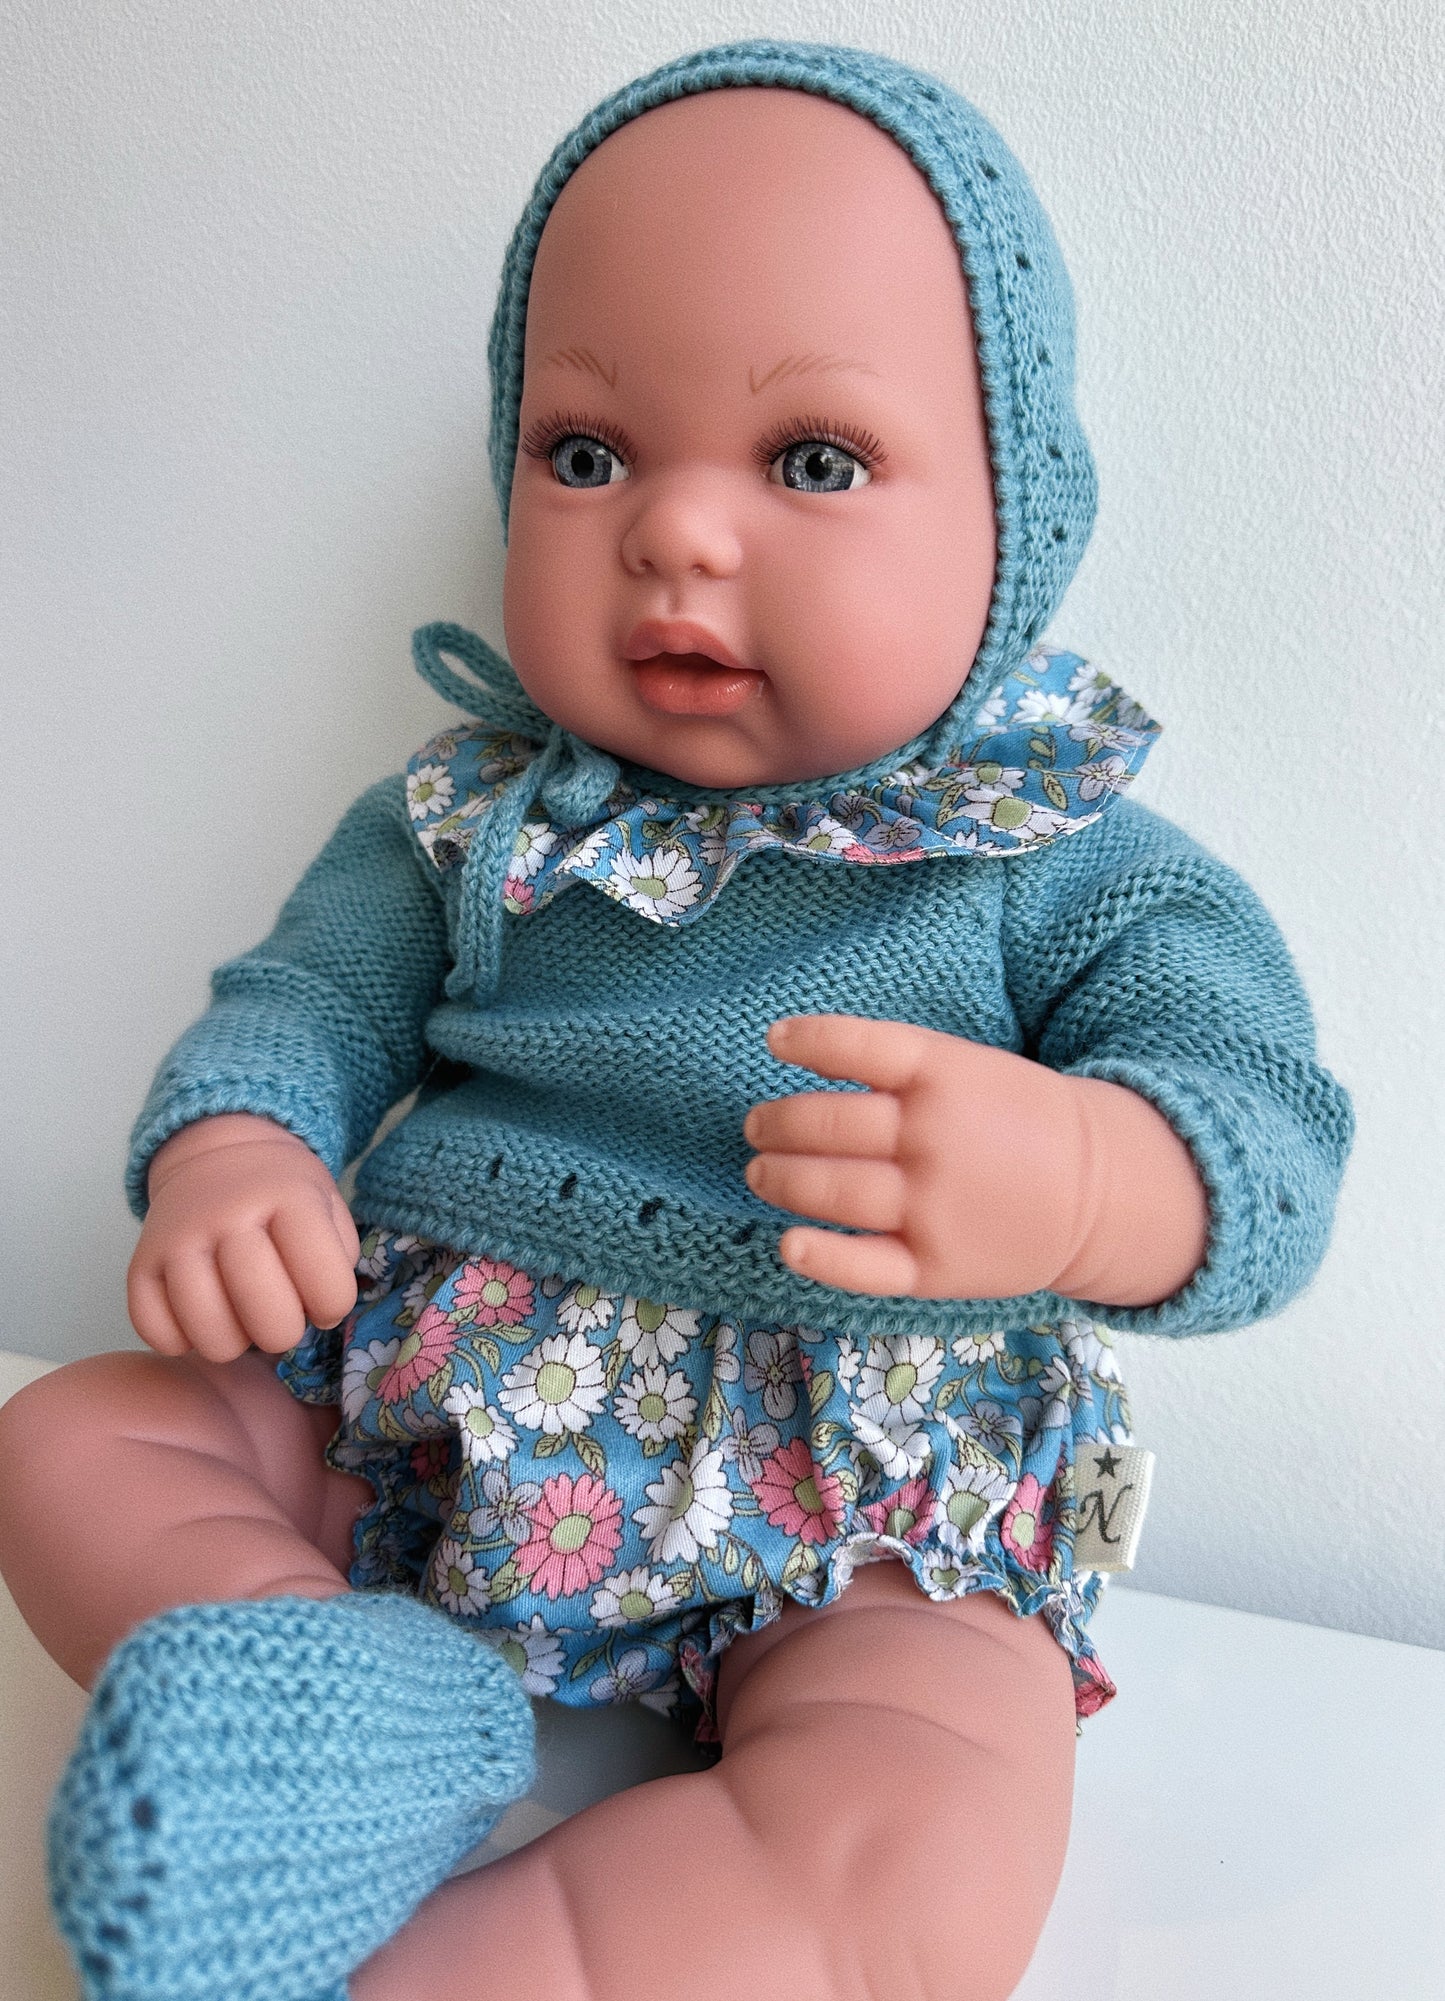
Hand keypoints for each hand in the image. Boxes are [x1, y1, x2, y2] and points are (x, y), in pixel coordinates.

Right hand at [127, 1115, 360, 1361]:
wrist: (217, 1159)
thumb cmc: (283, 1198)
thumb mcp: (328, 1208)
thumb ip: (338, 1259)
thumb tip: (319, 1314)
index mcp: (288, 1196)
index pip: (328, 1287)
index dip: (333, 1306)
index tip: (324, 1298)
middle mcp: (228, 1214)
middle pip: (270, 1319)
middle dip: (285, 1333)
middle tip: (281, 1314)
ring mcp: (177, 1240)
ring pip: (212, 1337)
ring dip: (235, 1343)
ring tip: (242, 1319)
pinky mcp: (138, 1266)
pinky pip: (159, 1336)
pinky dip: (183, 1342)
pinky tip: (201, 1318)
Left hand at [743, 1015, 1206, 1303]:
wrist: (1098, 1192)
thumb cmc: (1017, 1123)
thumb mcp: (970, 1068)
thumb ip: (898, 1068)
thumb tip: (802, 1056)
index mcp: (944, 1074)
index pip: (857, 1047)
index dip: (807, 1040)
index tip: (775, 1042)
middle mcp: (934, 1136)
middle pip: (827, 1124)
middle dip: (775, 1124)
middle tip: (756, 1127)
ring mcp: (933, 1205)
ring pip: (830, 1191)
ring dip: (779, 1179)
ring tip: (761, 1172)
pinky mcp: (935, 1266)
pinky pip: (862, 1265)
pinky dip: (819, 1256)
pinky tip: (790, 1243)